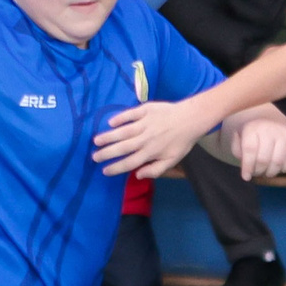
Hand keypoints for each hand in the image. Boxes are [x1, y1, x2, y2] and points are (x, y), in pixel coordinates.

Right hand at [92, 99, 215, 178]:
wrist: (191, 118)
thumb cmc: (181, 141)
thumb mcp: (172, 160)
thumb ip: (155, 170)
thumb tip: (137, 175)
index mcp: (151, 152)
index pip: (129, 163)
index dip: (116, 168)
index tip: (104, 171)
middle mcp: (146, 139)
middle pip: (122, 148)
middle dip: (106, 153)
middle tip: (94, 156)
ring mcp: (145, 123)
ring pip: (122, 131)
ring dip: (108, 137)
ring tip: (96, 141)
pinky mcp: (146, 110)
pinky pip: (130, 114)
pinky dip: (119, 118)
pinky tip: (110, 123)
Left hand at [221, 113, 285, 180]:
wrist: (270, 120)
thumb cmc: (252, 135)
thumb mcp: (239, 139)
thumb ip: (237, 151)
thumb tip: (246, 164)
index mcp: (253, 127)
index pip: (250, 150)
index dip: (247, 166)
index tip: (246, 177)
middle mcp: (269, 128)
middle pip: (263, 159)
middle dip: (258, 171)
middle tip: (256, 173)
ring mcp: (284, 134)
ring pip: (277, 162)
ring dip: (270, 172)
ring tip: (266, 172)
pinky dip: (283, 169)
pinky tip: (277, 167)